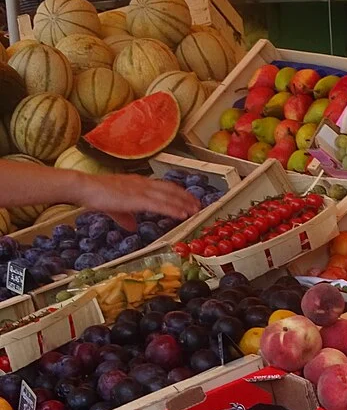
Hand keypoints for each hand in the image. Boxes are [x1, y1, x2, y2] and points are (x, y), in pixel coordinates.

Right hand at [84, 174, 201, 220]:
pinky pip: (159, 205)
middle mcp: (142, 184)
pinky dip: (173, 209)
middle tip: (199, 206)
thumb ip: (125, 217)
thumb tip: (132, 226)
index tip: (189, 199)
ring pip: (168, 197)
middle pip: (171, 190)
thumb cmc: (96, 195)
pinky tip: (183, 214)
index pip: (164, 186)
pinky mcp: (136, 199)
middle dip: (186, 198)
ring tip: (197, 211)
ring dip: (184, 204)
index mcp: (138, 183)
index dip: (178, 193)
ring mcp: (140, 191)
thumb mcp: (115, 207)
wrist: (84, 187)